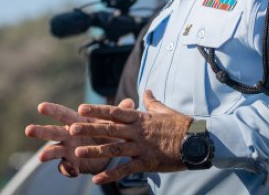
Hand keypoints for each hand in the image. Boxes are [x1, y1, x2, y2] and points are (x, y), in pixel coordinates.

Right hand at [25, 98, 135, 176]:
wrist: (110, 150)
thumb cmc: (107, 130)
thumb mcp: (114, 121)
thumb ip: (120, 112)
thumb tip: (131, 101)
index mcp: (76, 121)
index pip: (62, 114)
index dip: (52, 110)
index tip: (41, 106)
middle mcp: (68, 135)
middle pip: (52, 132)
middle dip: (41, 131)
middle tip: (28, 130)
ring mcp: (68, 150)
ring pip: (53, 150)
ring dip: (47, 153)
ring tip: (42, 157)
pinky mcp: (72, 163)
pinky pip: (66, 168)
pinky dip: (68, 169)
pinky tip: (72, 171)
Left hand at [70, 90, 192, 183]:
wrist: (196, 140)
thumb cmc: (180, 124)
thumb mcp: (164, 110)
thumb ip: (151, 101)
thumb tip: (146, 90)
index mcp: (140, 118)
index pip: (115, 112)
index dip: (98, 111)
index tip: (82, 108)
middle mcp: (138, 132)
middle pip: (110, 130)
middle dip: (90, 129)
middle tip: (72, 129)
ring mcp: (142, 148)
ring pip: (115, 149)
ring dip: (95, 151)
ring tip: (78, 152)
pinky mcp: (147, 163)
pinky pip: (126, 169)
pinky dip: (111, 175)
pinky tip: (97, 179)